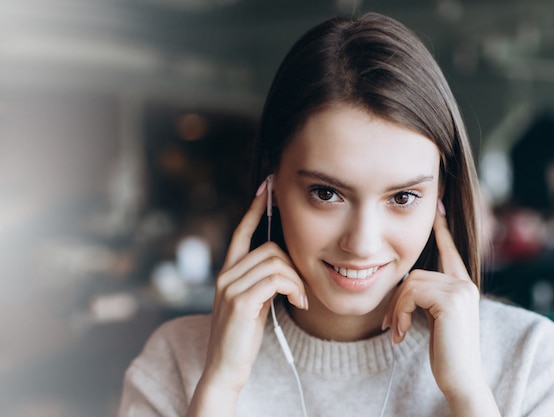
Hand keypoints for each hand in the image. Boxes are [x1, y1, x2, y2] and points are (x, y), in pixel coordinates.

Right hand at [188, 179, 307, 415]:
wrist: (225, 367)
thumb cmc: (242, 335)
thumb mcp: (252, 302)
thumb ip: (261, 280)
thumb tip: (283, 264)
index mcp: (228, 272)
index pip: (240, 232)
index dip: (254, 209)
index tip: (266, 187)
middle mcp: (225, 275)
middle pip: (269, 247)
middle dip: (293, 265)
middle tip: (300, 289)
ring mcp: (230, 287)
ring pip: (276, 261)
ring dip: (296, 280)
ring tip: (300, 299)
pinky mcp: (239, 301)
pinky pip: (276, 279)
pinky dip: (294, 288)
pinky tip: (298, 303)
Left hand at [383, 201, 498, 414]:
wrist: (460, 379)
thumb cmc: (446, 353)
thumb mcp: (436, 319)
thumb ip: (428, 297)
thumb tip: (406, 283)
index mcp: (462, 285)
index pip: (450, 250)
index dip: (441, 229)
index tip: (437, 205)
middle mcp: (465, 283)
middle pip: (415, 273)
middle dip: (398, 299)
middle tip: (391, 325)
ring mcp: (460, 290)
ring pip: (410, 283)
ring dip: (397, 309)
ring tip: (397, 331)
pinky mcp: (451, 300)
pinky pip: (411, 294)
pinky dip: (401, 314)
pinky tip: (403, 334)